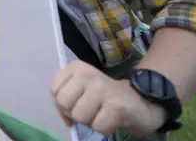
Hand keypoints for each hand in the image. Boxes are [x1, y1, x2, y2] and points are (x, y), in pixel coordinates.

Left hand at [50, 60, 166, 136]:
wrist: (140, 100)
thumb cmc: (105, 96)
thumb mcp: (81, 90)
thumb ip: (66, 99)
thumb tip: (66, 119)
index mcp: (76, 67)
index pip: (54, 91)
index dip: (62, 105)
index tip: (76, 104)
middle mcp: (88, 74)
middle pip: (64, 104)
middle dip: (75, 113)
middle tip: (91, 110)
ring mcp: (102, 88)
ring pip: (79, 117)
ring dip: (91, 121)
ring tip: (102, 113)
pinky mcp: (116, 105)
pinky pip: (98, 127)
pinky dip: (105, 128)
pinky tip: (113, 119)